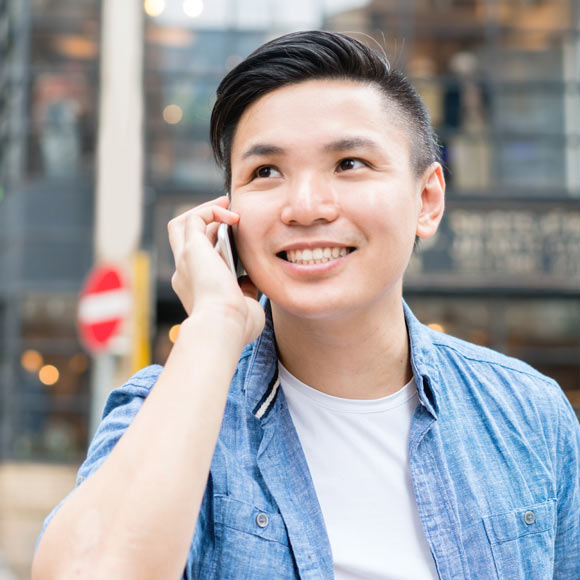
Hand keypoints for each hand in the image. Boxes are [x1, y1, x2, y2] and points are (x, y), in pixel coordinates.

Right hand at [168, 196, 264, 344]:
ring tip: (226, 204)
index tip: (234, 239)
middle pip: (182, 238)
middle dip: (202, 221)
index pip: (199, 259)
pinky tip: (233, 215)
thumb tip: (248, 281)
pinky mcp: (191, 250)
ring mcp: (185, 261)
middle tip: (226, 213)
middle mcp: (184, 273)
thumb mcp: (244, 307)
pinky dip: (212, 211)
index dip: (213, 244)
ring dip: (204, 210)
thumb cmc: (237, 326)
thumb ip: (244, 292)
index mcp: (195, 289)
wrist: (225, 326)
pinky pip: (195, 218)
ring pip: (182, 224)